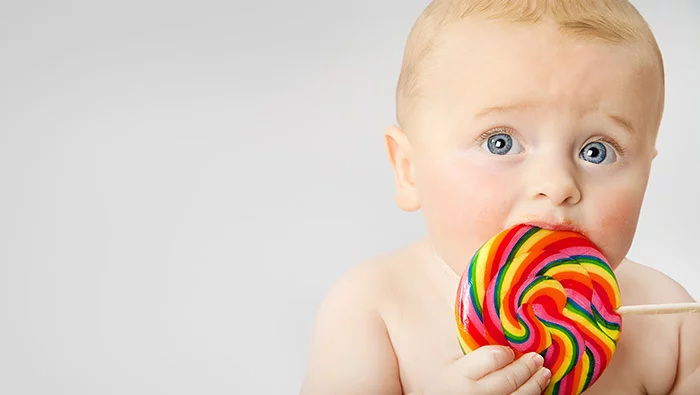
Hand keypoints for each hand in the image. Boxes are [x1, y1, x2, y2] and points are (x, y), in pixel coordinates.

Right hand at [419, 346, 550, 394]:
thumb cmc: (442, 383)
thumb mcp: (449, 363)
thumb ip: (468, 347)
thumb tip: (485, 315)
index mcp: (461, 374)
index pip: (492, 358)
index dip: (506, 353)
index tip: (510, 350)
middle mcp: (475, 393)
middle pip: (509, 379)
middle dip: (527, 367)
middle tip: (538, 357)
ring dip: (535, 384)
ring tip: (544, 373)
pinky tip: (534, 389)